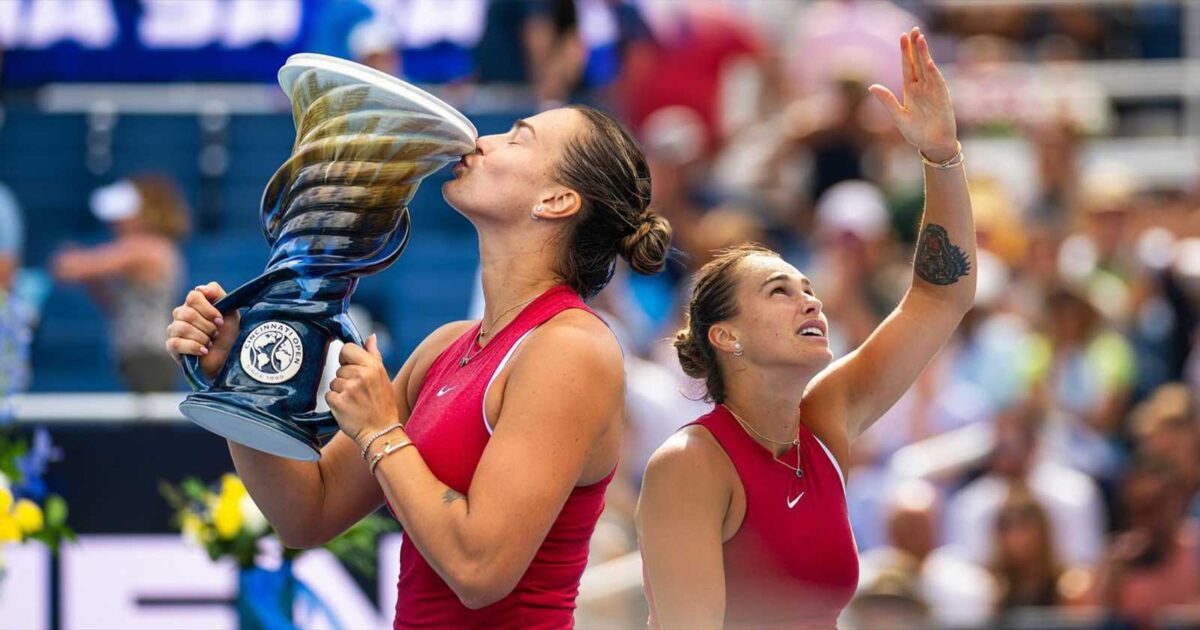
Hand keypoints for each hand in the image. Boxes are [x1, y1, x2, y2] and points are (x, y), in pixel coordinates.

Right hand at [164, 282, 240, 379]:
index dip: (209, 309)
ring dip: (202, 337)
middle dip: (207, 326)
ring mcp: (174, 330)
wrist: (227, 358)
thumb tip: (200, 288)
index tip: (220, 321)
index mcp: (193, 304)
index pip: (193, 297)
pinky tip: (203, 351)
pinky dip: (193, 347)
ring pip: (182, 328)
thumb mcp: (230, 311)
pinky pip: (175, 343)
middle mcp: (181, 314)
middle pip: (188, 313)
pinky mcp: (171, 346)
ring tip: (210, 343)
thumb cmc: (227, 333)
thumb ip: (217, 294)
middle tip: (216, 334)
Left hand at [326, 335, 397, 444]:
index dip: (346, 358)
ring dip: (340, 391)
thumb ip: (374, 355)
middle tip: (358, 392)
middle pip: (339, 368)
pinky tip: (348, 409)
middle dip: (345, 379)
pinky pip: (329, 395)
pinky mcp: (338, 402)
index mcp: (373, 366)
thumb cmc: (383, 405)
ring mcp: (349, 389)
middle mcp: (361, 375)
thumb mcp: (383, 377)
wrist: (382, 432)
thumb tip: (371, 337)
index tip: (351, 368)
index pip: (347, 348)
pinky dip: (335, 403)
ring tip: (354, 401)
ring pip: (333, 382)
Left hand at [868, 27, 957, 161]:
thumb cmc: (917, 133)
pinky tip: (928, 62)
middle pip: (918, 63)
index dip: (906, 52)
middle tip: (913, 30)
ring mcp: (933, 91)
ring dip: (924, 54)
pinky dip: (933, 72)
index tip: (903, 36)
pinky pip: (937, 82)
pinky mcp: (942, 98)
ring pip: (928, 68)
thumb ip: (887, 101)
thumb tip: (872, 86)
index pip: (907, 67)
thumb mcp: (899, 116)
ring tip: (920, 38)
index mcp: (911, 90)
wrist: (933, 145)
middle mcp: (922, 87)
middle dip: (916, 47)